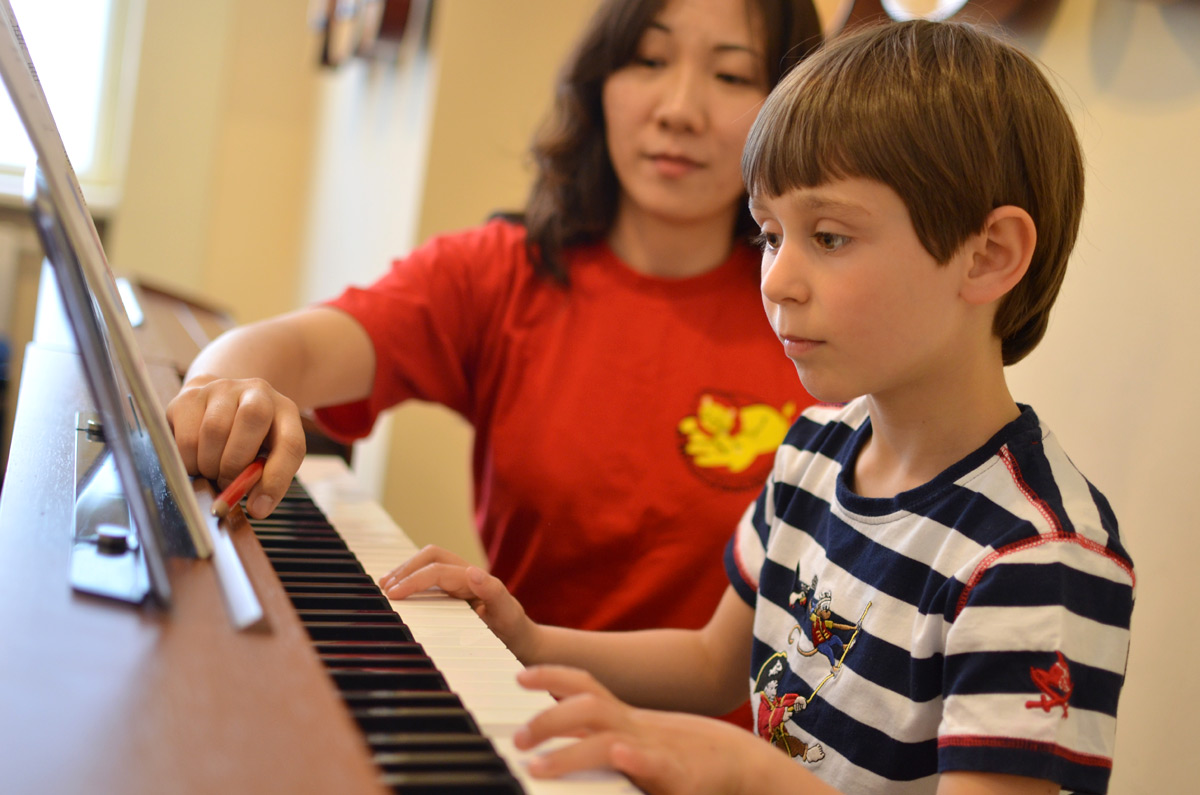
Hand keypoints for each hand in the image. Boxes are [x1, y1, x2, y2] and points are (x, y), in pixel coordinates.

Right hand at [166, 375, 305, 517]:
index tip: (258, 508)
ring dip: (210, 464)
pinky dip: (188, 460)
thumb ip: (266, 481)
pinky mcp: (189, 395)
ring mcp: (222, 388)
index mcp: (285, 411)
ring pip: (214, 430)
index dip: (276, 478)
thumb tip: (257, 508)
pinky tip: (195, 460)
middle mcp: (257, 391)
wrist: (218, 403)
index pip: (291, 442)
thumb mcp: (267, 457)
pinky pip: (186, 436)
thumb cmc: (248, 440)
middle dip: (236, 463)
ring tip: (211, 470)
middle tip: (226, 482)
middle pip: (252, 419)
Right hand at [378, 545, 537, 660]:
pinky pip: (431, 578)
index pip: (437, 570)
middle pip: (430, 556)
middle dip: (406, 567)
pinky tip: (400, 592)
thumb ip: (493, 591)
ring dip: (406, 571)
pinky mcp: (456, 591)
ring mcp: (460, 581)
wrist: (522, 641)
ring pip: (428, 564)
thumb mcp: (507, 613)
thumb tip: (472, 571)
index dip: (413, 579)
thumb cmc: (514, 629)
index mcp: (474, 578)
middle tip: (385, 586)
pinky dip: (413, 580)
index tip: (393, 594)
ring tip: (385, 586)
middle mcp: (466, 575)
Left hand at [514, 666, 792, 794]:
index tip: (519, 674)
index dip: (552, 675)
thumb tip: (552, 742)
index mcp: (625, 719)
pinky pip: (655, 765)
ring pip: (608, 741)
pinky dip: (636, 760)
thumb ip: (599, 739)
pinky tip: (621, 756)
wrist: (742, 767)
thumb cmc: (685, 759)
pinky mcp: (680, 777)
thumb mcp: (636, 742)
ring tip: (539, 764)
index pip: (585, 686)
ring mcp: (656, 751)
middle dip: (548, 719)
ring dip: (571, 752)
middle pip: (588, 708)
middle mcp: (636, 729)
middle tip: (517, 739)